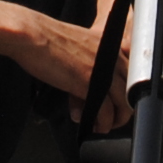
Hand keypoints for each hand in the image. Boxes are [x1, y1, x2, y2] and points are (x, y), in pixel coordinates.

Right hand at [14, 7, 134, 135]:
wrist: (31, 36)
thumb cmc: (45, 40)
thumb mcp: (78, 48)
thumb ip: (90, 65)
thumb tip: (91, 90)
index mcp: (109, 42)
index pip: (130, 71)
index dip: (125, 91)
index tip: (117, 103)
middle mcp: (111, 54)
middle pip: (131, 88)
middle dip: (123, 109)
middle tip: (112, 120)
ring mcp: (102, 68)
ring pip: (123, 102)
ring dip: (115, 120)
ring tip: (103, 127)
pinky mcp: (90, 82)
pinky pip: (105, 110)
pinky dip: (102, 123)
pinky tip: (94, 126)